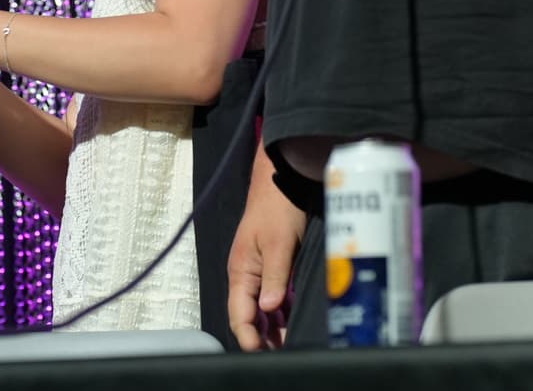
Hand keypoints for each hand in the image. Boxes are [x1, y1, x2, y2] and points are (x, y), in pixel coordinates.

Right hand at [228, 153, 307, 351]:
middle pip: (249, 315)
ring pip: (262, 308)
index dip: (248, 336)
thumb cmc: (278, 208)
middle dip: (262, 337)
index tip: (262, 352)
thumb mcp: (278, 243)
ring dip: (273, 326)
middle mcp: (246, 274)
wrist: (282, 178)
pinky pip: (273, 295)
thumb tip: (269, 310)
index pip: (239, 313)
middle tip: (282, 353)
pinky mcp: (271, 264)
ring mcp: (258, 270)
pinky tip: (293, 320)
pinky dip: (281, 310)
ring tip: (289, 343)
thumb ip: (274, 277)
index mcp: (241, 271)